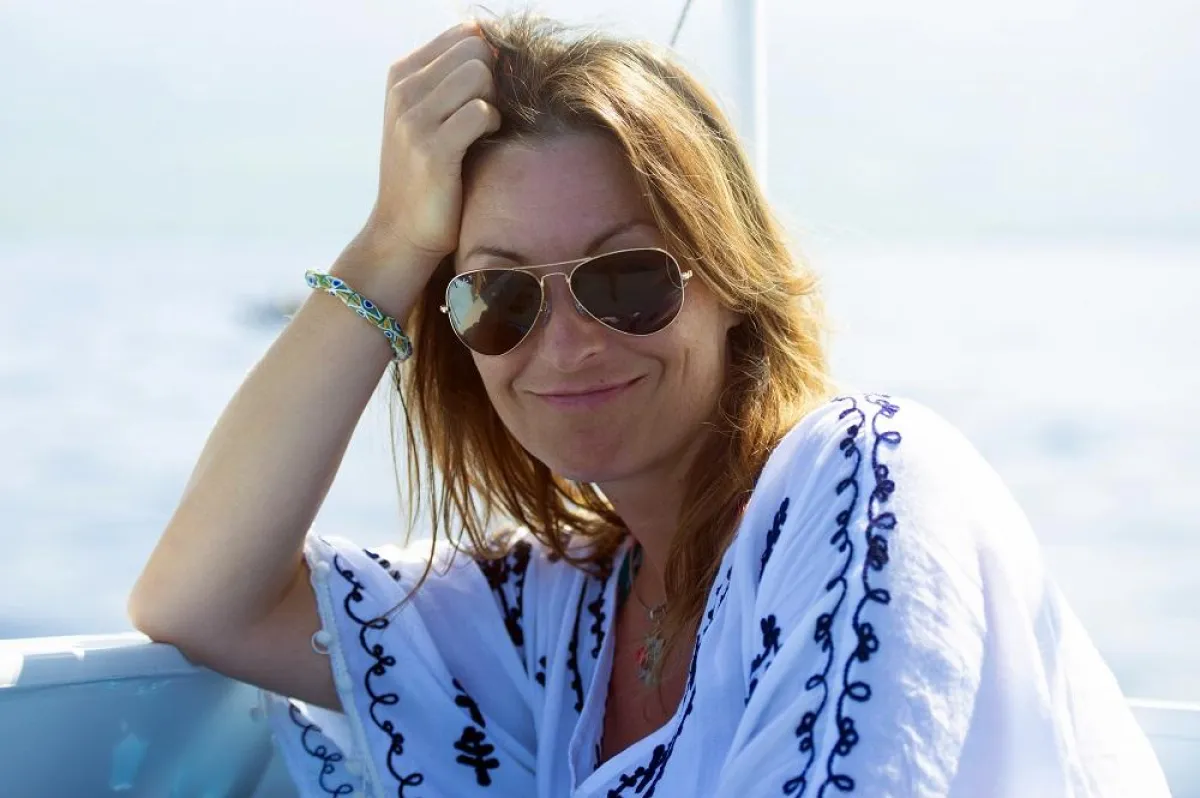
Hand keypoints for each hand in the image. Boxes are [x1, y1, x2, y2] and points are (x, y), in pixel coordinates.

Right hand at [358, 21, 499, 276]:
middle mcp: (403, 90)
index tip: (489, 93)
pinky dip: (493, 125)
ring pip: (479, 74)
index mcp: (402, 74)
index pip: (464, 34)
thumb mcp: (430, 115)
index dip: (490, 59)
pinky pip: (480, 112)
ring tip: (484, 129)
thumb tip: (496, 46)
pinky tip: (485, 143)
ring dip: (495, 101)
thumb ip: (453, 78)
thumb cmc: (428, 172)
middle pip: (475, 50)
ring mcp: (413, 119)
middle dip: (494, 78)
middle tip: (488, 114)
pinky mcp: (431, 149)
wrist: (402, 230)